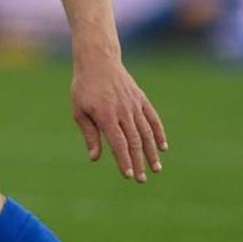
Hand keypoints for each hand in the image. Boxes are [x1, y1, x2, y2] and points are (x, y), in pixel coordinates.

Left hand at [71, 58, 166, 181]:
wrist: (98, 62)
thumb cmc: (84, 88)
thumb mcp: (79, 111)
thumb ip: (90, 134)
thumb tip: (94, 158)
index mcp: (105, 115)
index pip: (118, 143)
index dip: (123, 160)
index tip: (127, 175)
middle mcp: (123, 111)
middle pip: (134, 141)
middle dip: (138, 162)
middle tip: (141, 179)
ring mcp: (134, 105)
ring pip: (146, 133)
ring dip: (152, 152)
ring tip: (156, 169)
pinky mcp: (141, 99)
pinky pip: (153, 119)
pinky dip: (159, 133)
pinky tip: (163, 147)